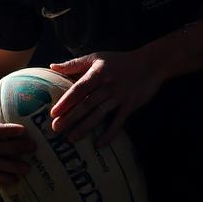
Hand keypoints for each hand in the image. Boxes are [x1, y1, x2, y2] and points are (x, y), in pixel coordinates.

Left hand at [48, 47, 166, 144]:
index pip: (78, 89)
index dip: (65, 101)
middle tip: (56, 129)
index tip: (53, 113)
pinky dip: (109, 133)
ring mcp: (119, 97)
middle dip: (70, 118)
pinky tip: (99, 144)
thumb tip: (52, 66)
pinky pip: (118, 122)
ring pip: (99, 114)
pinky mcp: (130, 106)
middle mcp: (107, 85)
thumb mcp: (96, 58)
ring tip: (71, 138)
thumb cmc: (119, 61)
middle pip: (86, 104)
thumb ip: (74, 64)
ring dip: (85, 127)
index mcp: (97, 73)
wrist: (150, 64)